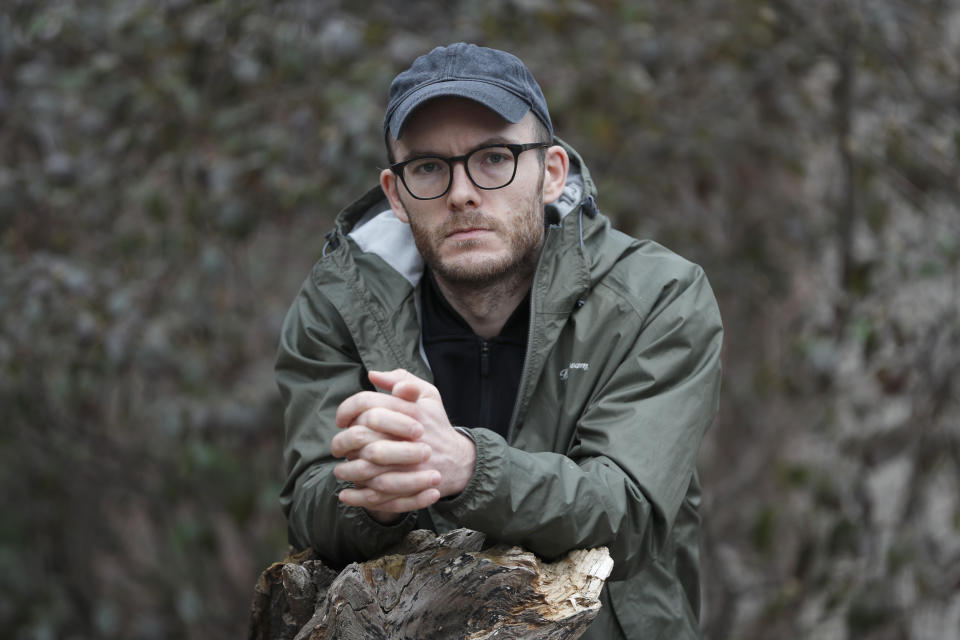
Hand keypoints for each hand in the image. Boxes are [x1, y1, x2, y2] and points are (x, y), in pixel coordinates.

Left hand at [332, 369, 476, 519]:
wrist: (460, 461)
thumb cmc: (437, 425)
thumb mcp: (428, 395)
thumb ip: (402, 379)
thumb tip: (373, 375)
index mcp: (410, 411)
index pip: (367, 404)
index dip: (347, 410)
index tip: (341, 420)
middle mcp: (409, 437)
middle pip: (362, 436)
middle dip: (342, 442)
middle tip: (337, 447)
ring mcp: (410, 465)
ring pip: (366, 468)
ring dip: (347, 470)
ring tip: (340, 470)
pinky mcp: (410, 489)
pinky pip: (377, 496)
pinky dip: (358, 497)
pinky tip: (346, 494)